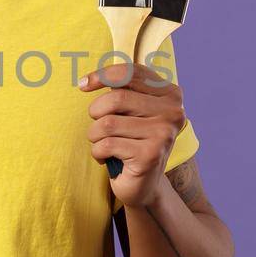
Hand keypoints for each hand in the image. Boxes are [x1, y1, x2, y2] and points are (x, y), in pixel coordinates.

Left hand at [80, 61, 186, 207]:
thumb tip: (86, 81)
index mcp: (170, 94)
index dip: (103, 75)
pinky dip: (97, 151)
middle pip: (117, 98)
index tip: (83, 84)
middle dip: (96, 112)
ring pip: (108, 123)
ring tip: (102, 143)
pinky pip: (107, 144)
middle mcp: (172, 112)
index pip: (132, 73)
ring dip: (95, 135)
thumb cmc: (131, 140)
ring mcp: (164, 134)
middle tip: (98, 126)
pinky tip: (106, 157)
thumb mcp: (130, 110)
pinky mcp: (150, 156)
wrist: (143, 184)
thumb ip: (120, 89)